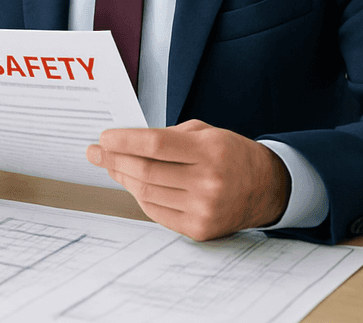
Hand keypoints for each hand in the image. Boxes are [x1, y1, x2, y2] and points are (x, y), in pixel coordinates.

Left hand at [86, 119, 289, 240]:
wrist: (267, 188)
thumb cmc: (230, 154)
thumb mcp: (206, 133)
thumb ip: (168, 135)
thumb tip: (125, 142)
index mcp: (210, 151)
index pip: (156, 144)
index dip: (124, 141)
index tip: (104, 138)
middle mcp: (208, 182)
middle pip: (146, 171)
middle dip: (114, 160)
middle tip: (95, 152)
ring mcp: (204, 210)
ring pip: (146, 193)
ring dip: (122, 177)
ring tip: (110, 165)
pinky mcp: (200, 229)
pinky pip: (156, 212)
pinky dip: (140, 196)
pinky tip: (131, 184)